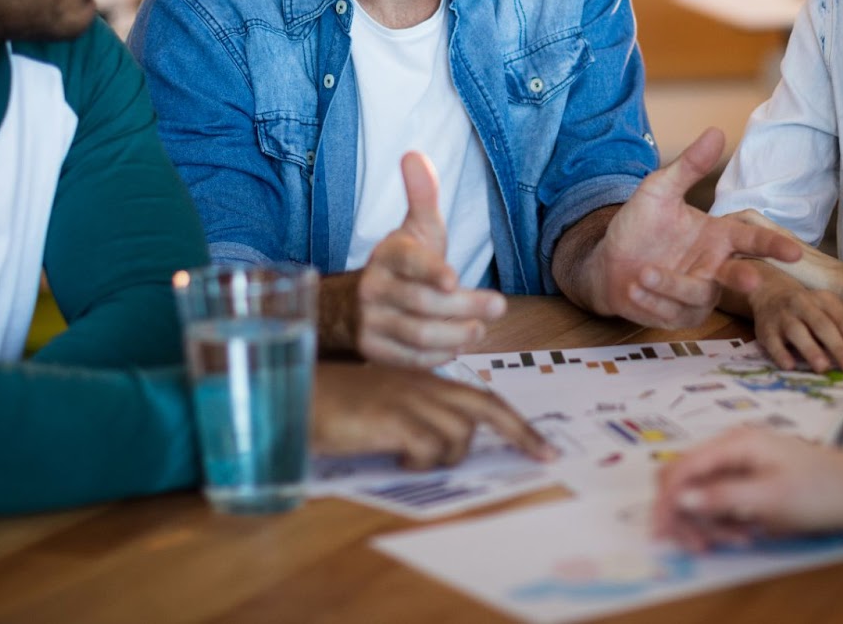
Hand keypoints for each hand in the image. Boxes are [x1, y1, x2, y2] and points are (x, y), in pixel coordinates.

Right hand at [312, 362, 555, 468]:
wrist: (297, 398)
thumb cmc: (338, 406)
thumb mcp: (388, 405)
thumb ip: (419, 416)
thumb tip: (450, 446)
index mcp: (425, 381)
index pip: (482, 399)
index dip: (516, 423)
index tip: (542, 447)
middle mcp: (424, 385)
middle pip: (486, 409)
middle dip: (521, 433)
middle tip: (544, 456)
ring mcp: (409, 399)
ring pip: (459, 433)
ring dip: (445, 457)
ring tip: (412, 458)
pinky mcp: (392, 418)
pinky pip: (429, 446)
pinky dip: (420, 460)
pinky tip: (396, 457)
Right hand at [357, 152, 504, 366]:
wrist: (356, 302)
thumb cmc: (402, 262)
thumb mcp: (416, 229)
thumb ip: (423, 196)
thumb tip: (414, 154)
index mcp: (387, 255)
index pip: (409, 262)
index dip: (431, 271)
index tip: (454, 279)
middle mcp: (373, 288)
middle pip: (424, 304)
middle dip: (465, 307)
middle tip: (497, 307)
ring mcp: (369, 321)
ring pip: (418, 336)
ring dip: (456, 335)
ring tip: (479, 330)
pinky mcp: (373, 350)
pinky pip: (409, 360)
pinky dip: (437, 357)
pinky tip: (455, 347)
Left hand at [584, 129, 802, 327]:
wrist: (608, 261)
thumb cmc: (640, 225)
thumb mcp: (660, 189)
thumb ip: (689, 165)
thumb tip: (716, 131)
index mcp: (718, 237)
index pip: (752, 239)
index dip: (773, 245)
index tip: (793, 251)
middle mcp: (714, 267)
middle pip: (738, 275)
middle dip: (745, 278)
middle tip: (751, 279)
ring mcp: (698, 295)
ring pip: (699, 295)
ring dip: (672, 285)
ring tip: (644, 272)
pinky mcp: (678, 316)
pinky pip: (673, 312)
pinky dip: (653, 300)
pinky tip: (635, 287)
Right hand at [652, 427, 842, 550]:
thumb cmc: (819, 491)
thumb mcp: (769, 498)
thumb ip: (722, 497)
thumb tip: (680, 499)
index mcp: (734, 443)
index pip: (681, 468)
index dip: (666, 501)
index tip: (663, 535)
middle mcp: (731, 447)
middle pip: (684, 479)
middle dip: (686, 514)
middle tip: (703, 547)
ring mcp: (740, 462)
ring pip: (701, 493)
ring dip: (708, 521)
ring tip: (737, 540)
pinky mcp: (750, 478)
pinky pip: (721, 498)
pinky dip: (724, 519)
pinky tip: (744, 533)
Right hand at [746, 268, 842, 372]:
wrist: (769, 293)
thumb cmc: (807, 309)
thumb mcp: (828, 311)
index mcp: (824, 299)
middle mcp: (803, 304)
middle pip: (823, 325)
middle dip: (839, 347)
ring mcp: (783, 316)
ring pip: (797, 331)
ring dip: (811, 349)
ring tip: (824, 368)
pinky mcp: (765, 330)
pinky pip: (773, 342)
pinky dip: (781, 354)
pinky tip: (791, 366)